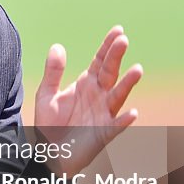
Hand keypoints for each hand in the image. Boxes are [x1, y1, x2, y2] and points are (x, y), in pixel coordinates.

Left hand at [33, 25, 142, 174]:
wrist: (48, 153)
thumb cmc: (50, 124)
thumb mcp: (46, 95)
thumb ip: (53, 72)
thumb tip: (58, 46)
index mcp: (87, 84)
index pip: (100, 61)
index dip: (108, 46)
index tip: (118, 30)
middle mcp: (99, 96)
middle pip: (110, 73)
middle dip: (116, 57)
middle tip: (123, 40)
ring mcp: (103, 114)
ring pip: (118, 96)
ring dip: (127, 84)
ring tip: (137, 69)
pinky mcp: (103, 133)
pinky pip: (116, 127)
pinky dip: (124, 121)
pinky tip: (131, 113)